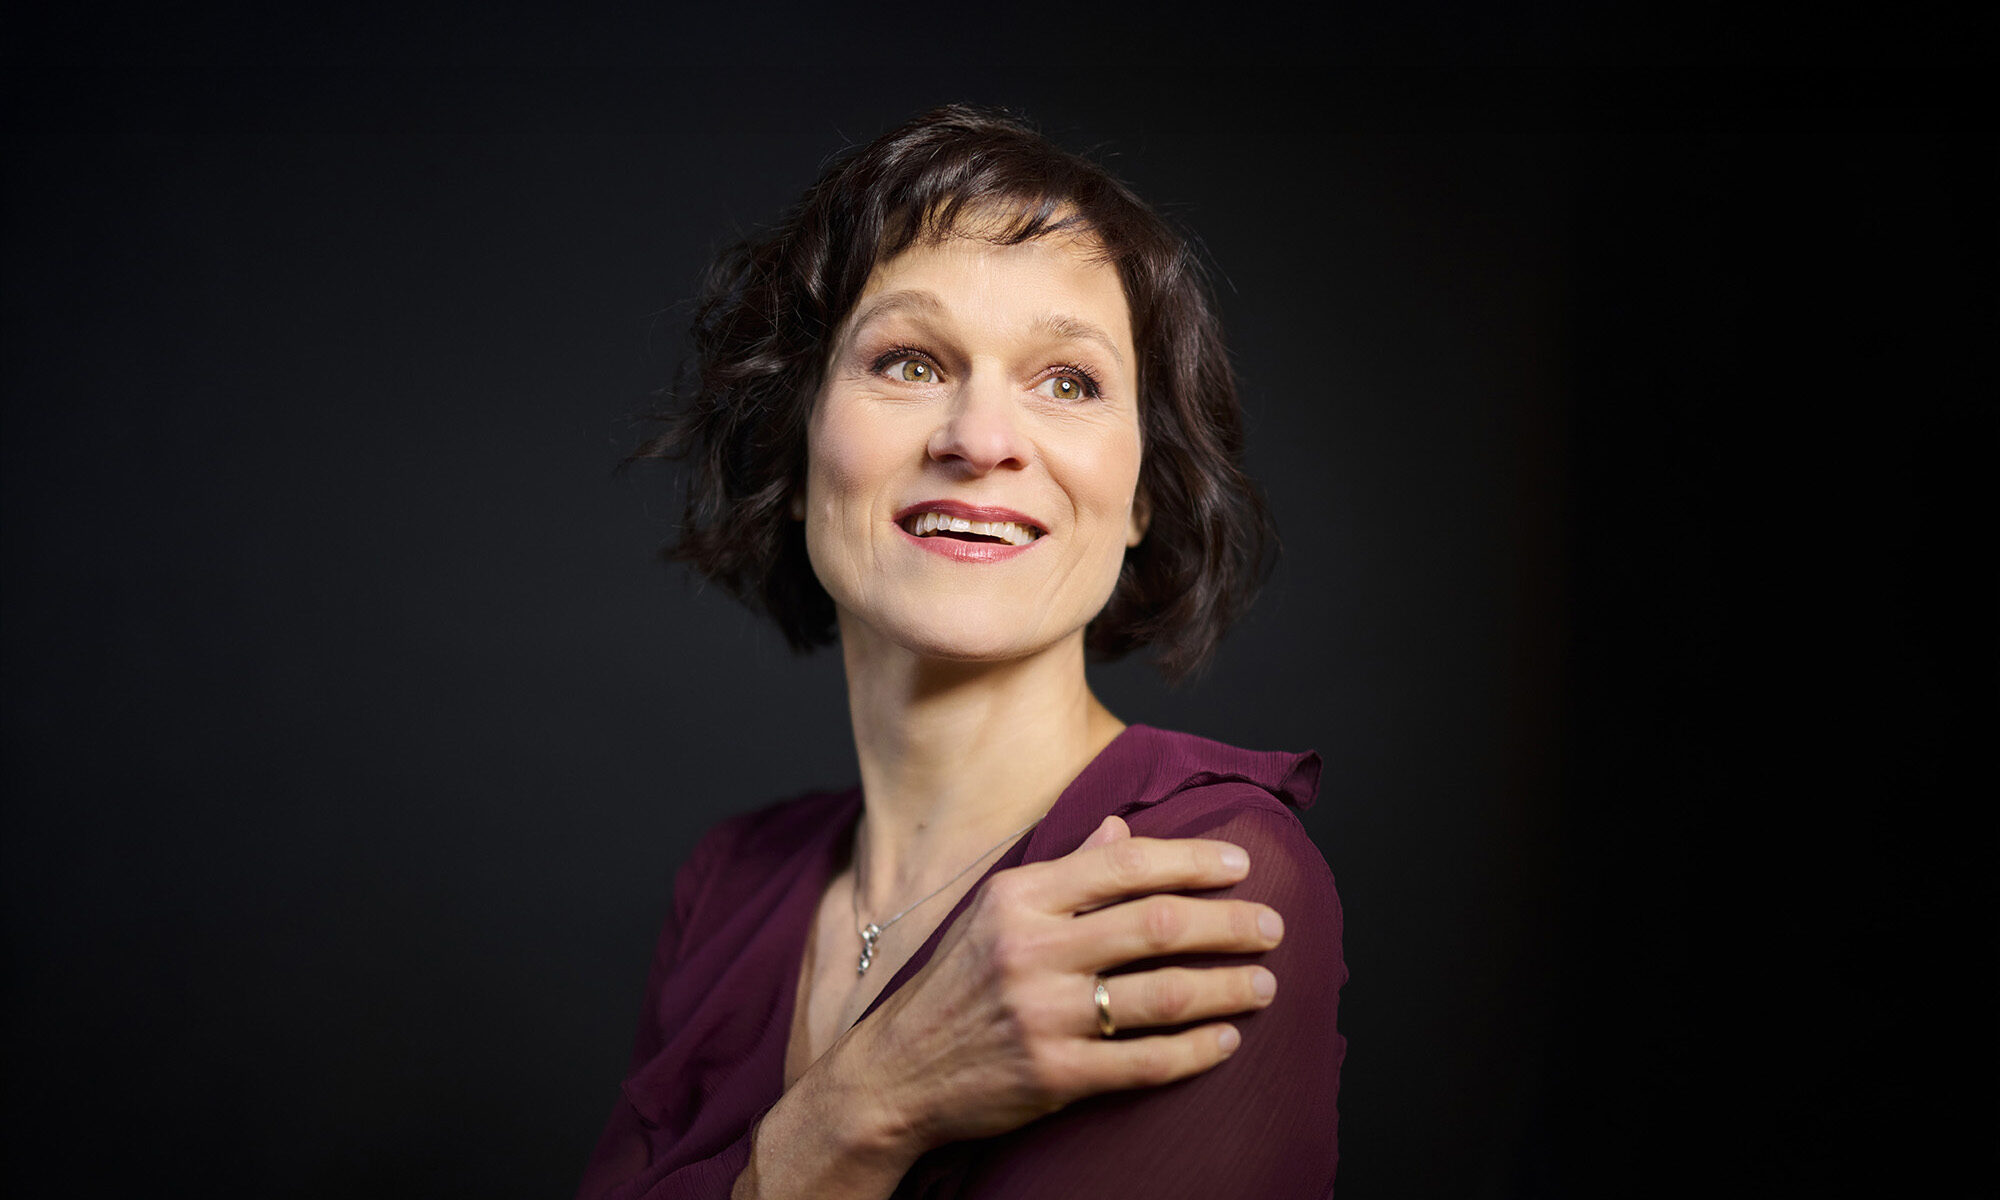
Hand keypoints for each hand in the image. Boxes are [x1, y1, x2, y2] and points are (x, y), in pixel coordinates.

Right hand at [839, 814, 1284, 1154]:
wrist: (894, 1072)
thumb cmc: (956, 984)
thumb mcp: (996, 911)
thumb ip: (1065, 870)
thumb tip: (1123, 829)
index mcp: (1020, 897)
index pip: (1124, 864)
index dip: (1192, 861)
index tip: (1241, 865)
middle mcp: (1031, 950)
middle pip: (1157, 925)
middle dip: (1229, 923)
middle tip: (1273, 926)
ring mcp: (1043, 1015)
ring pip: (1162, 994)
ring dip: (1226, 987)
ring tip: (1265, 984)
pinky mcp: (1054, 1074)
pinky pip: (1146, 1061)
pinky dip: (1197, 1050)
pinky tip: (1228, 1040)